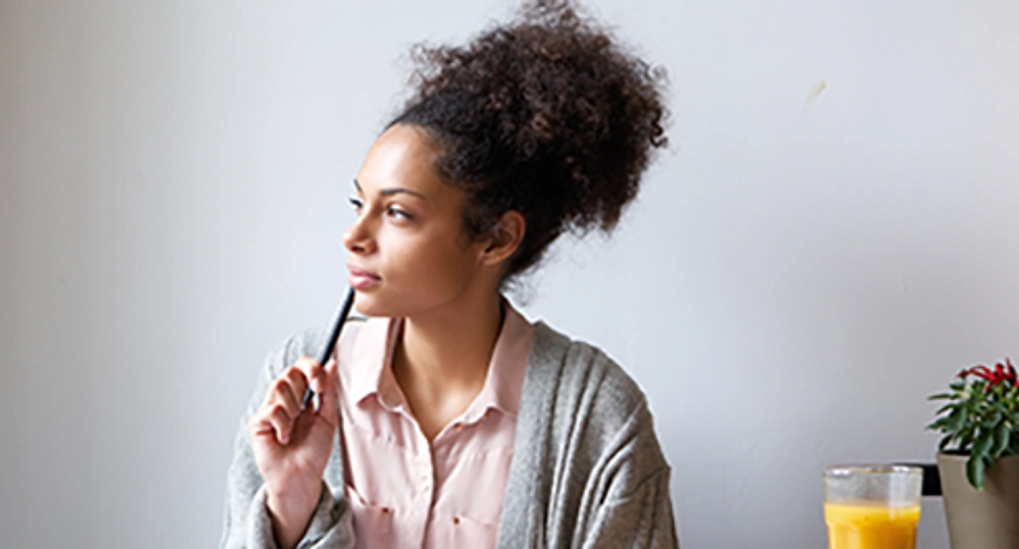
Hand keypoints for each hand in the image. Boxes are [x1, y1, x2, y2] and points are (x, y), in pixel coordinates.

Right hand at [247, 356, 338, 547]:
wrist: (302, 477)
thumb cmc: (314, 451)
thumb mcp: (328, 418)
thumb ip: (329, 392)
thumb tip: (332, 364)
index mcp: (302, 395)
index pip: (302, 367)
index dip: (311, 368)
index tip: (321, 383)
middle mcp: (285, 399)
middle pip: (289, 371)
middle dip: (303, 386)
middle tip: (308, 405)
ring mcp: (269, 409)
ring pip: (279, 386)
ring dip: (293, 408)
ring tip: (295, 427)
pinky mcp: (258, 422)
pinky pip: (272, 409)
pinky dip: (283, 424)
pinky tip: (284, 438)